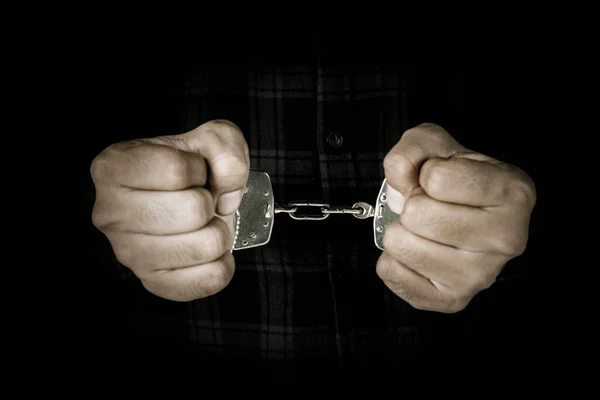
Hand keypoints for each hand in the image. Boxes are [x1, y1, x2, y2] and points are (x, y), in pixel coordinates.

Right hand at [91, 120, 249, 300]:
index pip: (176, 170)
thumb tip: (227, 191)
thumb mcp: (209, 138)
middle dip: (210, 202)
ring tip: (202, 223)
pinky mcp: (153, 282)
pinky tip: (208, 249)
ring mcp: (128, 253)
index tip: (191, 172)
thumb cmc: (189, 167)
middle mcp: (110, 213)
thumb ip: (225, 146)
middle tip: (199, 201)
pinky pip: (211, 278)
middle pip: (193, 210)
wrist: (183, 199)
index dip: (197, 169)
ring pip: (206, 246)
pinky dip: (223, 262)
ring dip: (218, 231)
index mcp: (113, 168)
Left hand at [377, 123, 535, 312]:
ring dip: (402, 231)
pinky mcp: (452, 299)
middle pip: (417, 214)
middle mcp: (506, 238)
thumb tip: (400, 180)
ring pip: (401, 245)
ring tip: (425, 229)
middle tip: (432, 207)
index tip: (442, 180)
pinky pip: (391, 272)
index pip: (436, 179)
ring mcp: (481, 275)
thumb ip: (412, 149)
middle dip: (412, 205)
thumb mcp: (435, 144)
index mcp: (512, 192)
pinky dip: (393, 259)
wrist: (463, 213)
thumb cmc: (453, 179)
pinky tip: (417, 250)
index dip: (427, 173)